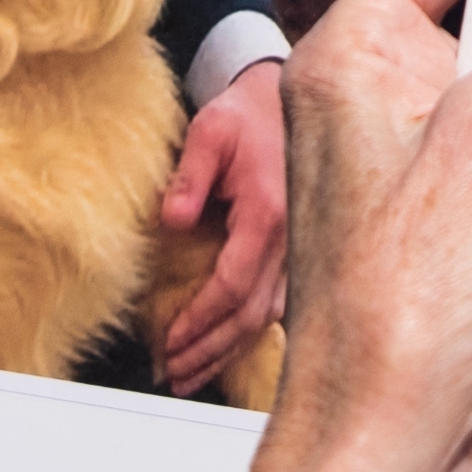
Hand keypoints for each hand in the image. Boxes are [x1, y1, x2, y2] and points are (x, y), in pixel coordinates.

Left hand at [155, 59, 291, 389]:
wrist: (285, 97)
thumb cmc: (247, 113)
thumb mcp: (210, 132)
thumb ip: (189, 176)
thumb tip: (173, 220)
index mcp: (270, 213)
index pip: (233, 286)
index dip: (199, 321)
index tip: (169, 342)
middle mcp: (292, 237)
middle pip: (251, 315)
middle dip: (210, 351)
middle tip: (173, 375)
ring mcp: (301, 246)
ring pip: (268, 316)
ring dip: (229, 350)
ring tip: (194, 374)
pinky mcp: (299, 248)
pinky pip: (277, 302)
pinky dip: (250, 331)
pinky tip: (230, 347)